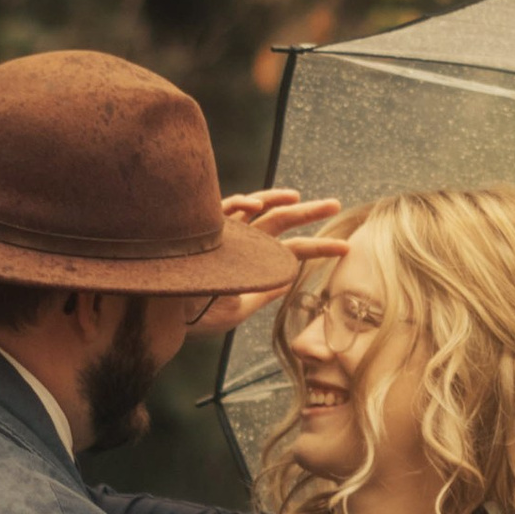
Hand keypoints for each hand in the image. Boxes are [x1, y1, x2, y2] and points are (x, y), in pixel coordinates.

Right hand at [187, 191, 347, 337]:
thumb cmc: (199, 314)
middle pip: (282, 221)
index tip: (347, 248)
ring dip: (278, 199)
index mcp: (257, 260)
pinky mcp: (206, 228)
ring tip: (299, 197)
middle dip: (309, 212)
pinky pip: (223, 209)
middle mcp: (245, 242)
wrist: (167, 316)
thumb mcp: (241, 307)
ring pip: (256, 208)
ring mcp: (227, 232)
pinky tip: (255, 203)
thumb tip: (291, 279)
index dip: (320, 248)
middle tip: (335, 205)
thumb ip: (265, 290)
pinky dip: (239, 203)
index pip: (294, 250)